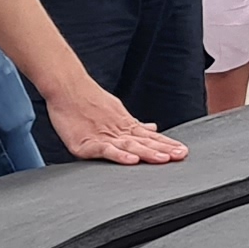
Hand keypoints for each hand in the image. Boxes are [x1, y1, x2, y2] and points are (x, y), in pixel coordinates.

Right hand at [46, 82, 189, 165]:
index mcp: (125, 125)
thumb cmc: (89, 99)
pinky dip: (119, 155)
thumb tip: (152, 128)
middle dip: (163, 150)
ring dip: (147, 153)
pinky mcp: (87, 143)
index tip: (182, 151)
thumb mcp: (117, 111)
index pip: (150, 137)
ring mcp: (103, 136)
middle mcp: (118, 131)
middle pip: (144, 142)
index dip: (166, 144)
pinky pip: (105, 150)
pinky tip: (131, 160)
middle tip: (180, 155)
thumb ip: (134, 124)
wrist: (66, 87)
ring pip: (129, 146)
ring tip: (163, 159)